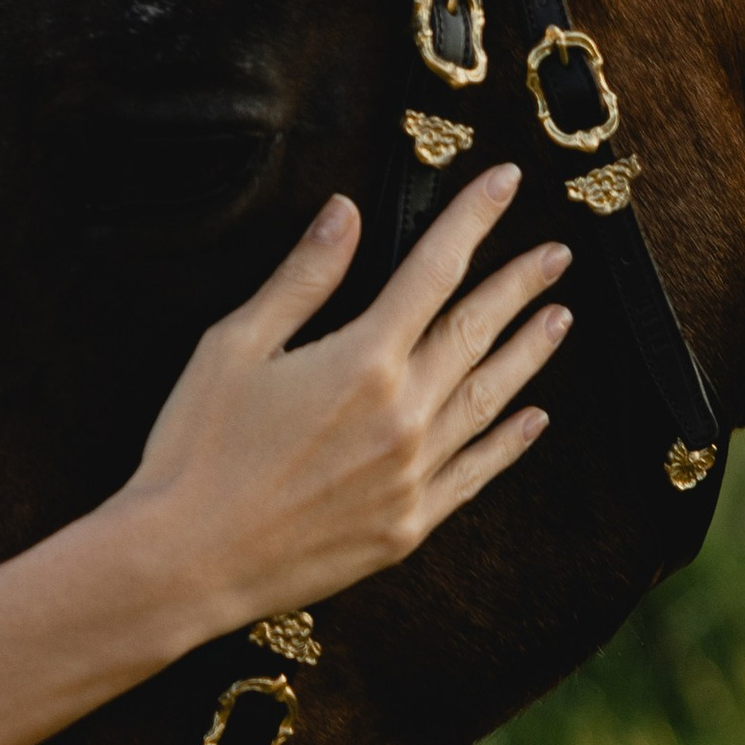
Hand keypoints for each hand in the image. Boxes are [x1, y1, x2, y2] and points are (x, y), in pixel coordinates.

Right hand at [125, 167, 567, 637]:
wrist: (185, 563)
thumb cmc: (196, 449)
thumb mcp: (234, 346)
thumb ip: (302, 279)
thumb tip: (347, 213)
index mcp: (363, 361)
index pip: (434, 270)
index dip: (473, 219)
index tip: (505, 181)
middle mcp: (403, 415)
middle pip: (476, 331)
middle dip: (519, 284)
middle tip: (556, 254)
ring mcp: (412, 476)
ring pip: (488, 399)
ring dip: (527, 353)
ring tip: (559, 318)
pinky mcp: (407, 526)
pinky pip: (475, 473)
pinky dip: (509, 442)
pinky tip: (533, 419)